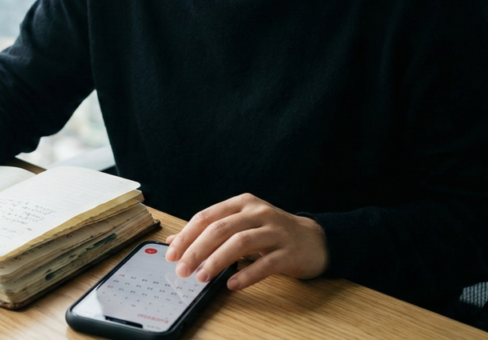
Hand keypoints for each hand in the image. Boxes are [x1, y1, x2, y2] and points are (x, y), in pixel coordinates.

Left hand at [164, 193, 328, 289]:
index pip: (207, 217)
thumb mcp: (241, 225)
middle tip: (182, 269)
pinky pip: (265, 264)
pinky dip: (246, 275)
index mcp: (242, 203)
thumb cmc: (271, 232)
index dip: (186, 236)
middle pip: (220, 229)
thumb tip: (175, 242)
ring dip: (217, 261)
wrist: (315, 240)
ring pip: (240, 242)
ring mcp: (275, 231)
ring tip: (202, 277)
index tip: (171, 254)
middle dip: (196, 250)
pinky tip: (232, 284)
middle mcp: (258, 212)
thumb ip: (211, 231)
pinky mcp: (290, 252)